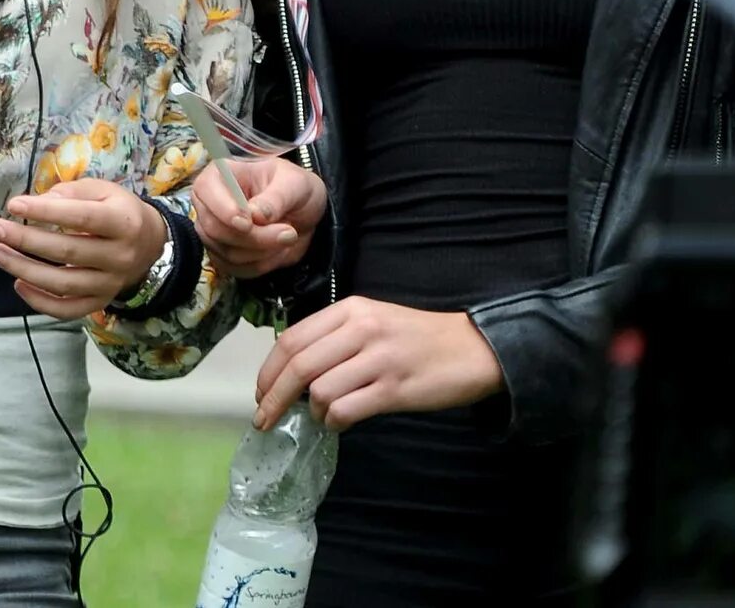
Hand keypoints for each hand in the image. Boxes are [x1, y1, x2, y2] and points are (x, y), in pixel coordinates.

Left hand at [0, 177, 168, 320]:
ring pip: (64, 284)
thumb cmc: (117, 210)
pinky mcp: (101, 301)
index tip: (14, 205)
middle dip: (25, 240)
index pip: (82, 218)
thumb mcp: (102, 190)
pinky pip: (69, 309)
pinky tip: (18, 284)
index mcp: (123, 223)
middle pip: (68, 253)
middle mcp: (120, 257)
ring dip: (25, 270)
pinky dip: (41, 302)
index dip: (46, 213)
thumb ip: (71, 193)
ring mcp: (111, 284)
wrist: (150, 244)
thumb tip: (38, 202)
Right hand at [191, 156, 325, 280]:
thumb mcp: (295, 184)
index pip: (205, 191)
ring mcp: (213, 231)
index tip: (248, 223)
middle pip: (215, 228)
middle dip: (255, 238)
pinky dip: (261, 265)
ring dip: (263, 252)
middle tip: (288, 233)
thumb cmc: (295, 189)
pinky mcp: (223, 255)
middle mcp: (209, 203)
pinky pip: (235, 269)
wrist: (304, 214)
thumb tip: (255, 214)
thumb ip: (276, 198)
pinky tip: (276, 251)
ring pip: (226, 253)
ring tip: (287, 237)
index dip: (223, 210)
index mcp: (220, 175)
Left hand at [254, 296, 501, 431]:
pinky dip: (333, 421)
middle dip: (273, 397)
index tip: (260, 392)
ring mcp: (378, 359)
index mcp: (349, 310)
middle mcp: (360, 330)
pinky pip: (346, 409)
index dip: (268, 370)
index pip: (291, 340)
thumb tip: (292, 370)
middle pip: (298, 366)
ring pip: (319, 390)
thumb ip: (334, 337)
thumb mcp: (372, 321)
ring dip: (311, 411)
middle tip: (264, 418)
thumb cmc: (418, 338)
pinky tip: (338, 423)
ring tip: (319, 417)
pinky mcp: (396, 389)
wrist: (474, 349)